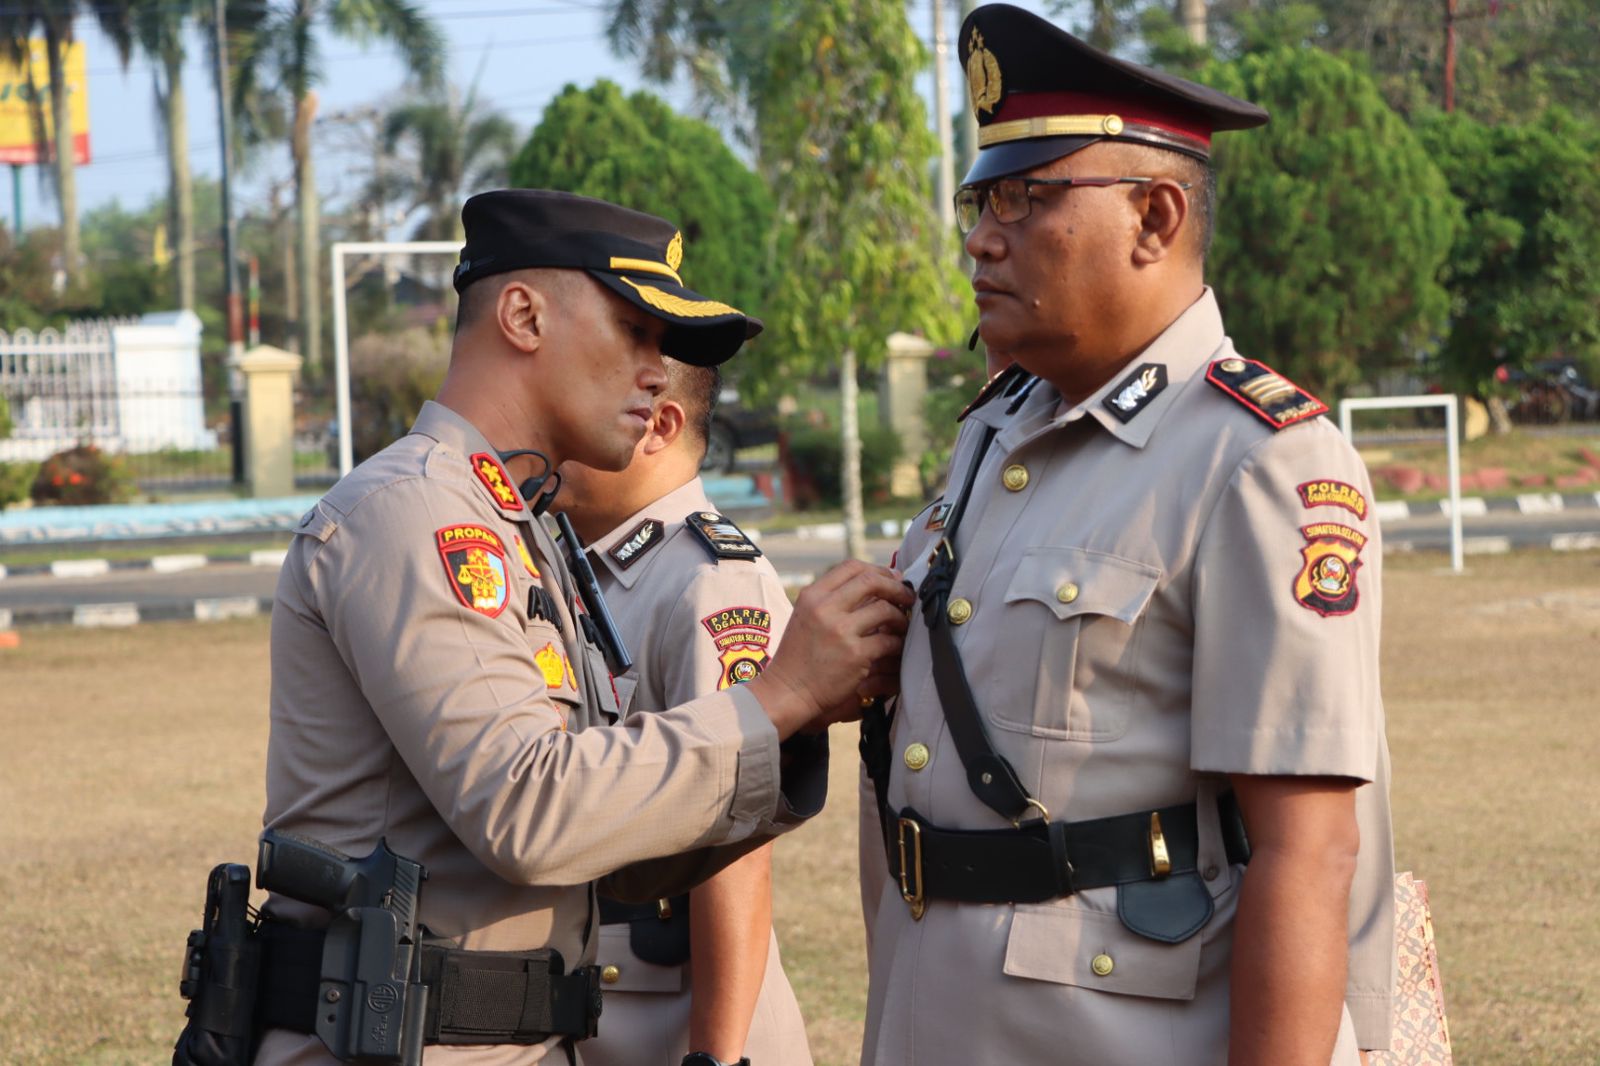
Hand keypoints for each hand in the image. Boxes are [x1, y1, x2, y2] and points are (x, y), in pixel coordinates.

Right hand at [746, 560, 911, 738]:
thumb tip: (874, 584)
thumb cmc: (800, 655)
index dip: (878, 570)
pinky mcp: (855, 655)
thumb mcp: (806, 616)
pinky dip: (898, 642)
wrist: (788, 690)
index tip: (891, 580)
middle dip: (896, 587)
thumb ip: (832, 599)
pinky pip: (889, 640)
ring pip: (885, 610)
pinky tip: (896, 647)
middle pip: (872, 581)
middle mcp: (825, 608)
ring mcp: (840, 631)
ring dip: (900, 617)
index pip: (852, 566)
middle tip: (907, 597)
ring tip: (901, 625)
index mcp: (812, 595)